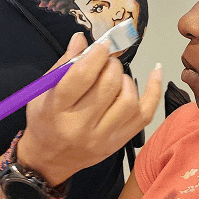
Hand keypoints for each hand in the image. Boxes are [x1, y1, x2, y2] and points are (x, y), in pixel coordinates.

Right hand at [19, 33, 161, 184]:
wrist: (48, 159)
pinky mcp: (118, 143)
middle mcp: (80, 126)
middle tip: (106, 61)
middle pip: (108, 86)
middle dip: (111, 65)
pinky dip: (153, 91)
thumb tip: (83, 38)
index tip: (101, 45)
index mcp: (56, 110)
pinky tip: (155, 72)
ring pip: (128, 100)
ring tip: (115, 76)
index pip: (81, 77)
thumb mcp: (43, 91)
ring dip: (126, 79)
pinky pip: (145, 115)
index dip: (96, 55)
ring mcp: (102, 138)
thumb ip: (64, 64)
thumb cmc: (44, 120)